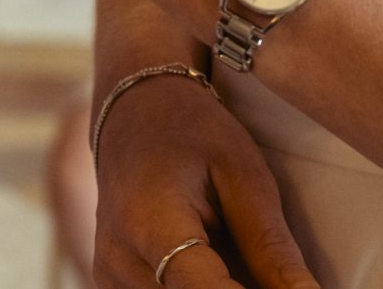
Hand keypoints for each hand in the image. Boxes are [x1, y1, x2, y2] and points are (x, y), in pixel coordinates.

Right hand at [92, 76, 317, 287]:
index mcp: (148, 224)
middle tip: (272, 270)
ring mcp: (110, 274)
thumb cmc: (192, 132)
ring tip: (243, 259)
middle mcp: (118, 258)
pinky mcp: (113, 282)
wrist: (133, 110)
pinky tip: (219, 267)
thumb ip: (272, 247)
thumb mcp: (244, 177)